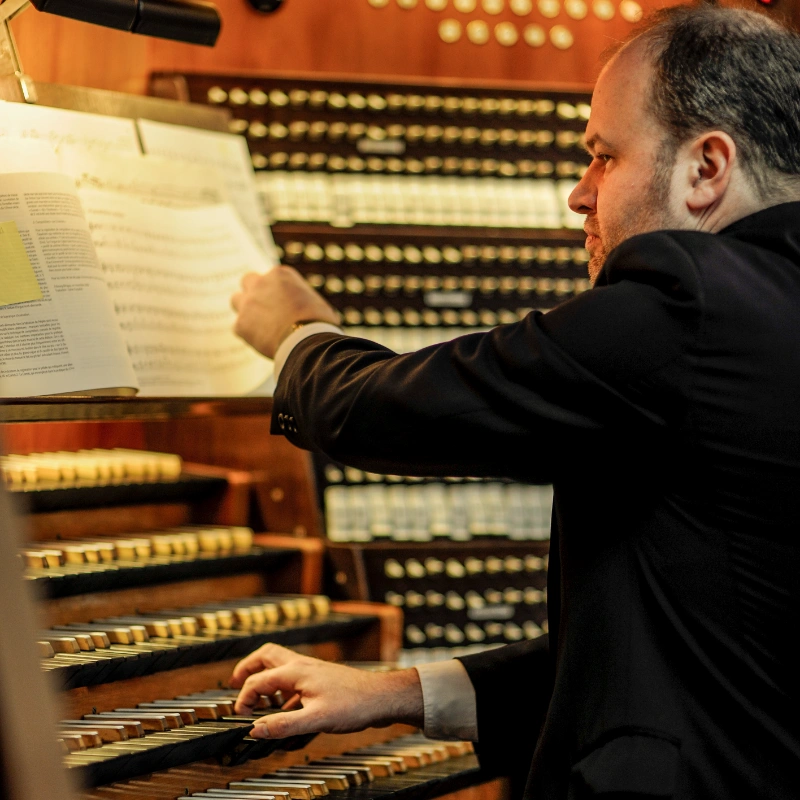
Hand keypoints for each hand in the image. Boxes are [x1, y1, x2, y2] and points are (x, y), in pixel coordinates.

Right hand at [229, 643, 423, 738]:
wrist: (380, 697)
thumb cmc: (354, 704)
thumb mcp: (316, 719)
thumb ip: (283, 724)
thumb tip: (255, 729)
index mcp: (296, 671)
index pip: (258, 681)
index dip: (243, 698)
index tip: (240, 716)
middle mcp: (301, 665)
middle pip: (266, 656)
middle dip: (247, 668)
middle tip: (234, 684)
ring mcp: (311, 670)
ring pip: (279, 664)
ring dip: (263, 676)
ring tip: (256, 698)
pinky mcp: (319, 679)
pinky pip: (292, 678)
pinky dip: (281, 689)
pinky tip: (284, 709)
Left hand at [231, 266, 339, 358]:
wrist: (308, 341)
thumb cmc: (319, 323)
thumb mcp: (315, 301)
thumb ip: (300, 298)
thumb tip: (303, 307)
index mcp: (280, 274)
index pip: (270, 277)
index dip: (275, 291)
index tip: (280, 303)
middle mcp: (260, 283)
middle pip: (247, 280)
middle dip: (253, 292)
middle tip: (263, 308)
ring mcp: (248, 302)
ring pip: (236, 300)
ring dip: (245, 310)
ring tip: (259, 325)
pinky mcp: (241, 324)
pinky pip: (239, 327)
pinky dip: (249, 334)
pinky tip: (263, 342)